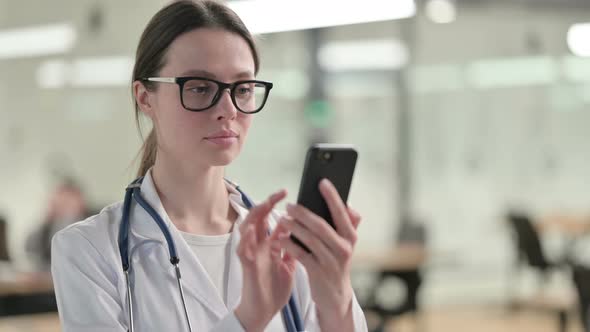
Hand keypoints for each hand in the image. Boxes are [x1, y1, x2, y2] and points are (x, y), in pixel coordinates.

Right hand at [235, 190, 296, 331]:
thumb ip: (292, 246)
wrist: (265, 310)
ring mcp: (251, 254)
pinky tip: (251, 229)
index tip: (290, 193)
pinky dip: (246, 238)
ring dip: (254, 217)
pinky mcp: (246, 266)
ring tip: (264, 205)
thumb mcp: (288, 263)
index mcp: (269, 244)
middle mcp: (259, 246)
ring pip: (246, 229)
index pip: (272, 220)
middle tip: (279, 194)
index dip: (279, 206)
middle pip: (258, 219)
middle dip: (267, 204)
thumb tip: (303, 230)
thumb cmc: (274, 288)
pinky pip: (242, 249)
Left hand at [279, 179, 361, 331]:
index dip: (332, 196)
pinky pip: (301, 254)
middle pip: (321, 226)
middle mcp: (344, 248)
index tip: (322, 181)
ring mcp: (331, 262)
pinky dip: (289, 244)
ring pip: (309, 239)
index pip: (342, 213)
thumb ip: (348, 224)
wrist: (335, 295)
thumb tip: (350, 205)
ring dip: (293, 227)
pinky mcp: (318, 273)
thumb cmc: (336, 261)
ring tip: (282, 219)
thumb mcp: (345, 243)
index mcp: (351, 237)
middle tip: (290, 205)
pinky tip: (279, 238)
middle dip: (304, 213)